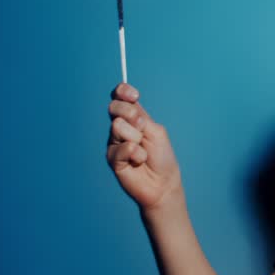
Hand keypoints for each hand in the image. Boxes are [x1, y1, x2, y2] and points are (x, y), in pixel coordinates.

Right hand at [105, 83, 182, 211]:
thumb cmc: (162, 157)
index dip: (123, 92)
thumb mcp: (156, 131)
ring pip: (118, 126)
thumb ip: (142, 118)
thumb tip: (129, 108)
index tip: (134, 95)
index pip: (120, 97)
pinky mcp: (112, 157)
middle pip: (115, 108)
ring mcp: (115, 142)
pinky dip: (135, 154)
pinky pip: (121, 147)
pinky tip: (138, 162)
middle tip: (143, 128)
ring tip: (143, 152)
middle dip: (131, 115)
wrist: (163, 183)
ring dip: (137, 139)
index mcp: (134, 118)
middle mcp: (121, 127)